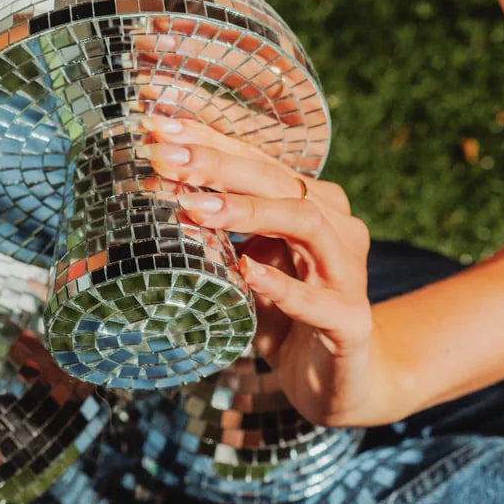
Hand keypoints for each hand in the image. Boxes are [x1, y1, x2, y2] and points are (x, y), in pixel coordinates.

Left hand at [140, 114, 402, 427]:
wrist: (339, 381)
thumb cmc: (285, 317)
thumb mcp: (243, 268)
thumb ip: (213, 235)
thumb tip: (152, 192)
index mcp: (311, 203)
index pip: (257, 158)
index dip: (208, 136)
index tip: (155, 122)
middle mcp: (336, 227)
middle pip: (278, 179)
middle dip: (217, 163)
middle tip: (164, 157)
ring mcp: (348, 273)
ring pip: (306, 223)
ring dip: (248, 211)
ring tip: (194, 207)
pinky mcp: (351, 322)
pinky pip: (317, 300)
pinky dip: (280, 284)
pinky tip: (245, 271)